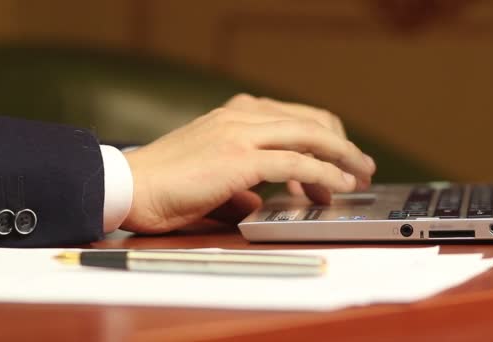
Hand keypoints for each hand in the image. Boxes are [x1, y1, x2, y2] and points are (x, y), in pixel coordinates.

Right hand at [121, 94, 375, 233]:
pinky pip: (295, 163)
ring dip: (341, 157)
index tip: (340, 159)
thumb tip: (261, 200)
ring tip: (360, 175)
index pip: (294, 117)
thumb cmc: (165, 185)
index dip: (324, 137)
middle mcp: (241, 117)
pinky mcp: (239, 158)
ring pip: (309, 136)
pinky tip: (338, 185)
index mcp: (235, 115)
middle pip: (310, 122)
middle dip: (342, 145)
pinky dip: (323, 174)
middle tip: (363, 166)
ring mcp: (240, 133)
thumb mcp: (212, 175)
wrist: (129, 187)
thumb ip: (242, 183)